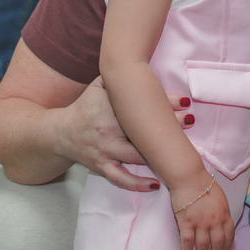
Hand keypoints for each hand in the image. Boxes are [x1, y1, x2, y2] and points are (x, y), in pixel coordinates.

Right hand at [57, 79, 195, 191]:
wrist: (59, 132)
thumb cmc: (86, 107)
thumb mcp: (98, 85)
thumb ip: (118, 75)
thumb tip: (144, 65)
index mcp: (108, 106)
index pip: (139, 103)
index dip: (164, 102)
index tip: (186, 102)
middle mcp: (107, 128)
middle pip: (141, 130)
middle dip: (166, 127)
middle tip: (190, 122)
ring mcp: (104, 149)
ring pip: (135, 156)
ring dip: (157, 156)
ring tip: (179, 155)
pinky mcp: (101, 166)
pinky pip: (120, 178)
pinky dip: (137, 184)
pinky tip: (155, 184)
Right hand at [171, 172, 233, 249]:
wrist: (190, 177)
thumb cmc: (204, 184)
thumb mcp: (221, 198)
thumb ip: (222, 212)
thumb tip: (221, 224)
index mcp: (225, 214)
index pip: (229, 235)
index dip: (227, 246)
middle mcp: (215, 221)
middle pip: (218, 243)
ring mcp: (200, 223)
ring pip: (203, 245)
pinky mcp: (186, 222)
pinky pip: (187, 241)